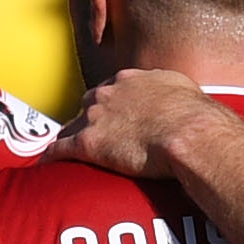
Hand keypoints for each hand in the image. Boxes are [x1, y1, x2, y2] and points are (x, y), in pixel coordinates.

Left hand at [48, 67, 225, 177]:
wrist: (189, 132)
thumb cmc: (196, 117)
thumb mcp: (186, 92)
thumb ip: (173, 92)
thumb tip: (178, 102)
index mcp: (133, 79)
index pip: (114, 89)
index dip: (114, 104)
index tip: (117, 116)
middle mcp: (110, 92)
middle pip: (90, 103)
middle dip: (90, 118)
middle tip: (96, 134)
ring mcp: (97, 117)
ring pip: (73, 125)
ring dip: (72, 136)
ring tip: (69, 151)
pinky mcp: (89, 142)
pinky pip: (61, 149)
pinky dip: (52, 156)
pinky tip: (47, 164)